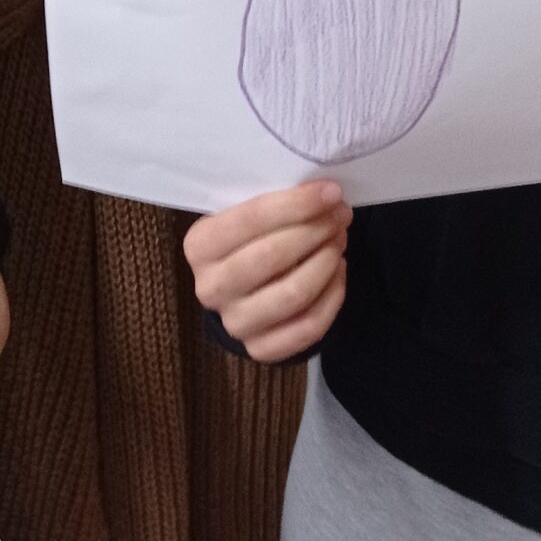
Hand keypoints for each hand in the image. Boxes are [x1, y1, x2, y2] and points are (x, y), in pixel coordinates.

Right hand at [184, 182, 350, 360]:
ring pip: (294, 293)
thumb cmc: (245, 241)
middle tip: (340, 215)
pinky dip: (333, 295)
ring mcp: (235, 323)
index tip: (331, 192)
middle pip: (274, 256)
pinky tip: (338, 271)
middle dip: (316, 230)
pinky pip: (308, 326)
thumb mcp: (242, 216)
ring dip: (326, 261)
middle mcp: (211, 287)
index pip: (251, 219)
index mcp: (200, 246)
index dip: (296, 204)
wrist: (235, 293)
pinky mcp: (261, 349)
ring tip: (339, 240)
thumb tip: (324, 192)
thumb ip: (271, 204)